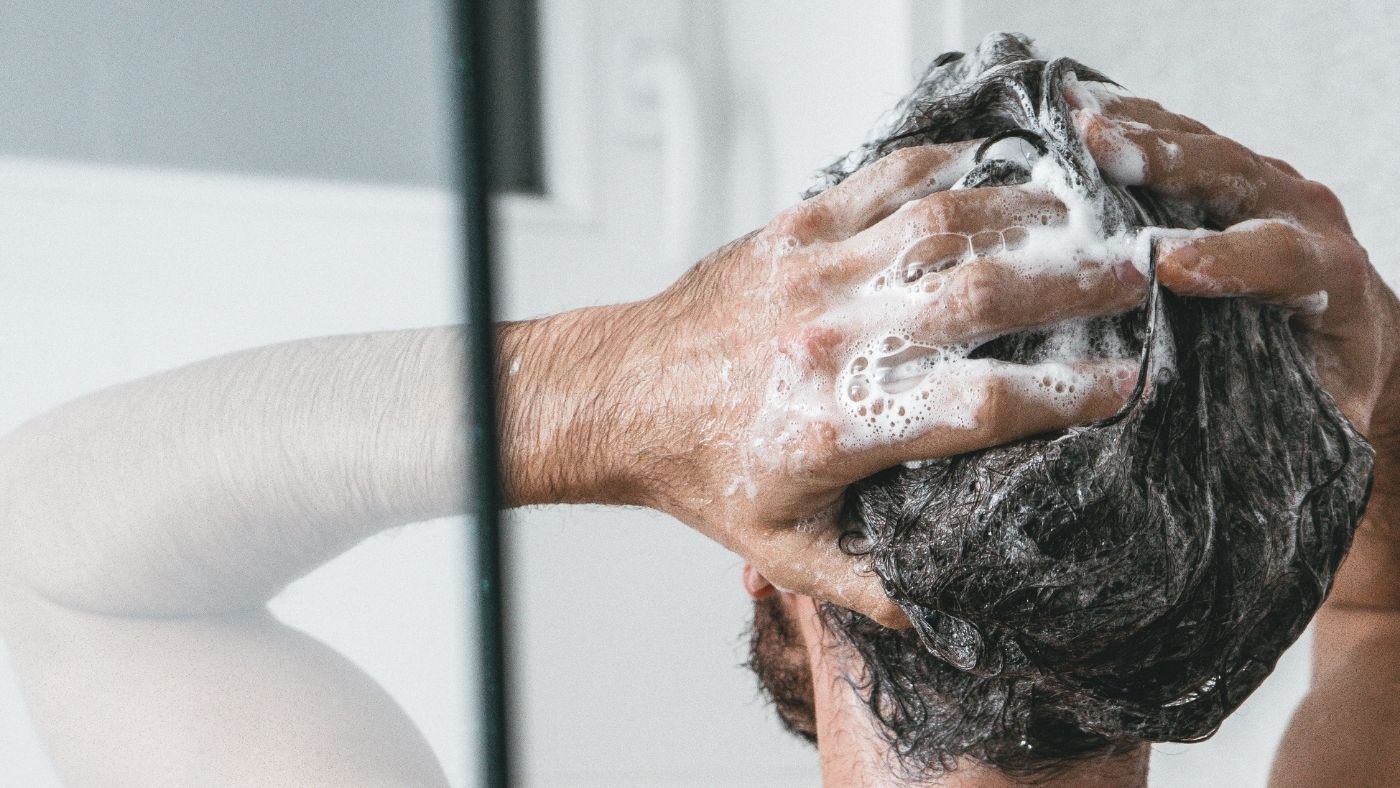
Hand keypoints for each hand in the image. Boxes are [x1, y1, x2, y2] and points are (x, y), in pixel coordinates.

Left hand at [595, 142, 1144, 625]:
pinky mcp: (793, 232)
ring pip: (940, 228)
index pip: (979, 405)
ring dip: (1024, 217)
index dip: (1064, 395)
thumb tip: (959, 614)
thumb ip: (876, 585)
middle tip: (1138, 278)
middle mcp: (830, 343)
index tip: (1125, 385)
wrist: (625, 396)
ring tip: (1085, 220)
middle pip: (978, 300)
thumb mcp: (788, 551)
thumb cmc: (707, 470)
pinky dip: (946, 167)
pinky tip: (995, 168)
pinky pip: (883, 182)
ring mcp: (812, 276)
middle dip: (1073, 287)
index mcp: (837, 427)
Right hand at [1067, 83, 1399, 449]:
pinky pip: (1179, 136)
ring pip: (1202, 145)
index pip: (1280, 256)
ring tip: (1071, 120)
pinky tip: (1074, 113)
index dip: (1227, 258)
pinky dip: (1130, 122)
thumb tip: (1222, 458)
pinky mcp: (1227, 170)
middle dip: (1167, 162)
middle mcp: (1299, 212)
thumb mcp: (1318, 413)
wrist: (1355, 332)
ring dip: (1137, 131)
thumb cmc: (1325, 380)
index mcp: (1328, 275)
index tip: (1168, 266)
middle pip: (1235, 174)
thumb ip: (1284, 418)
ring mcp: (1262, 181)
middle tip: (1102, 149)